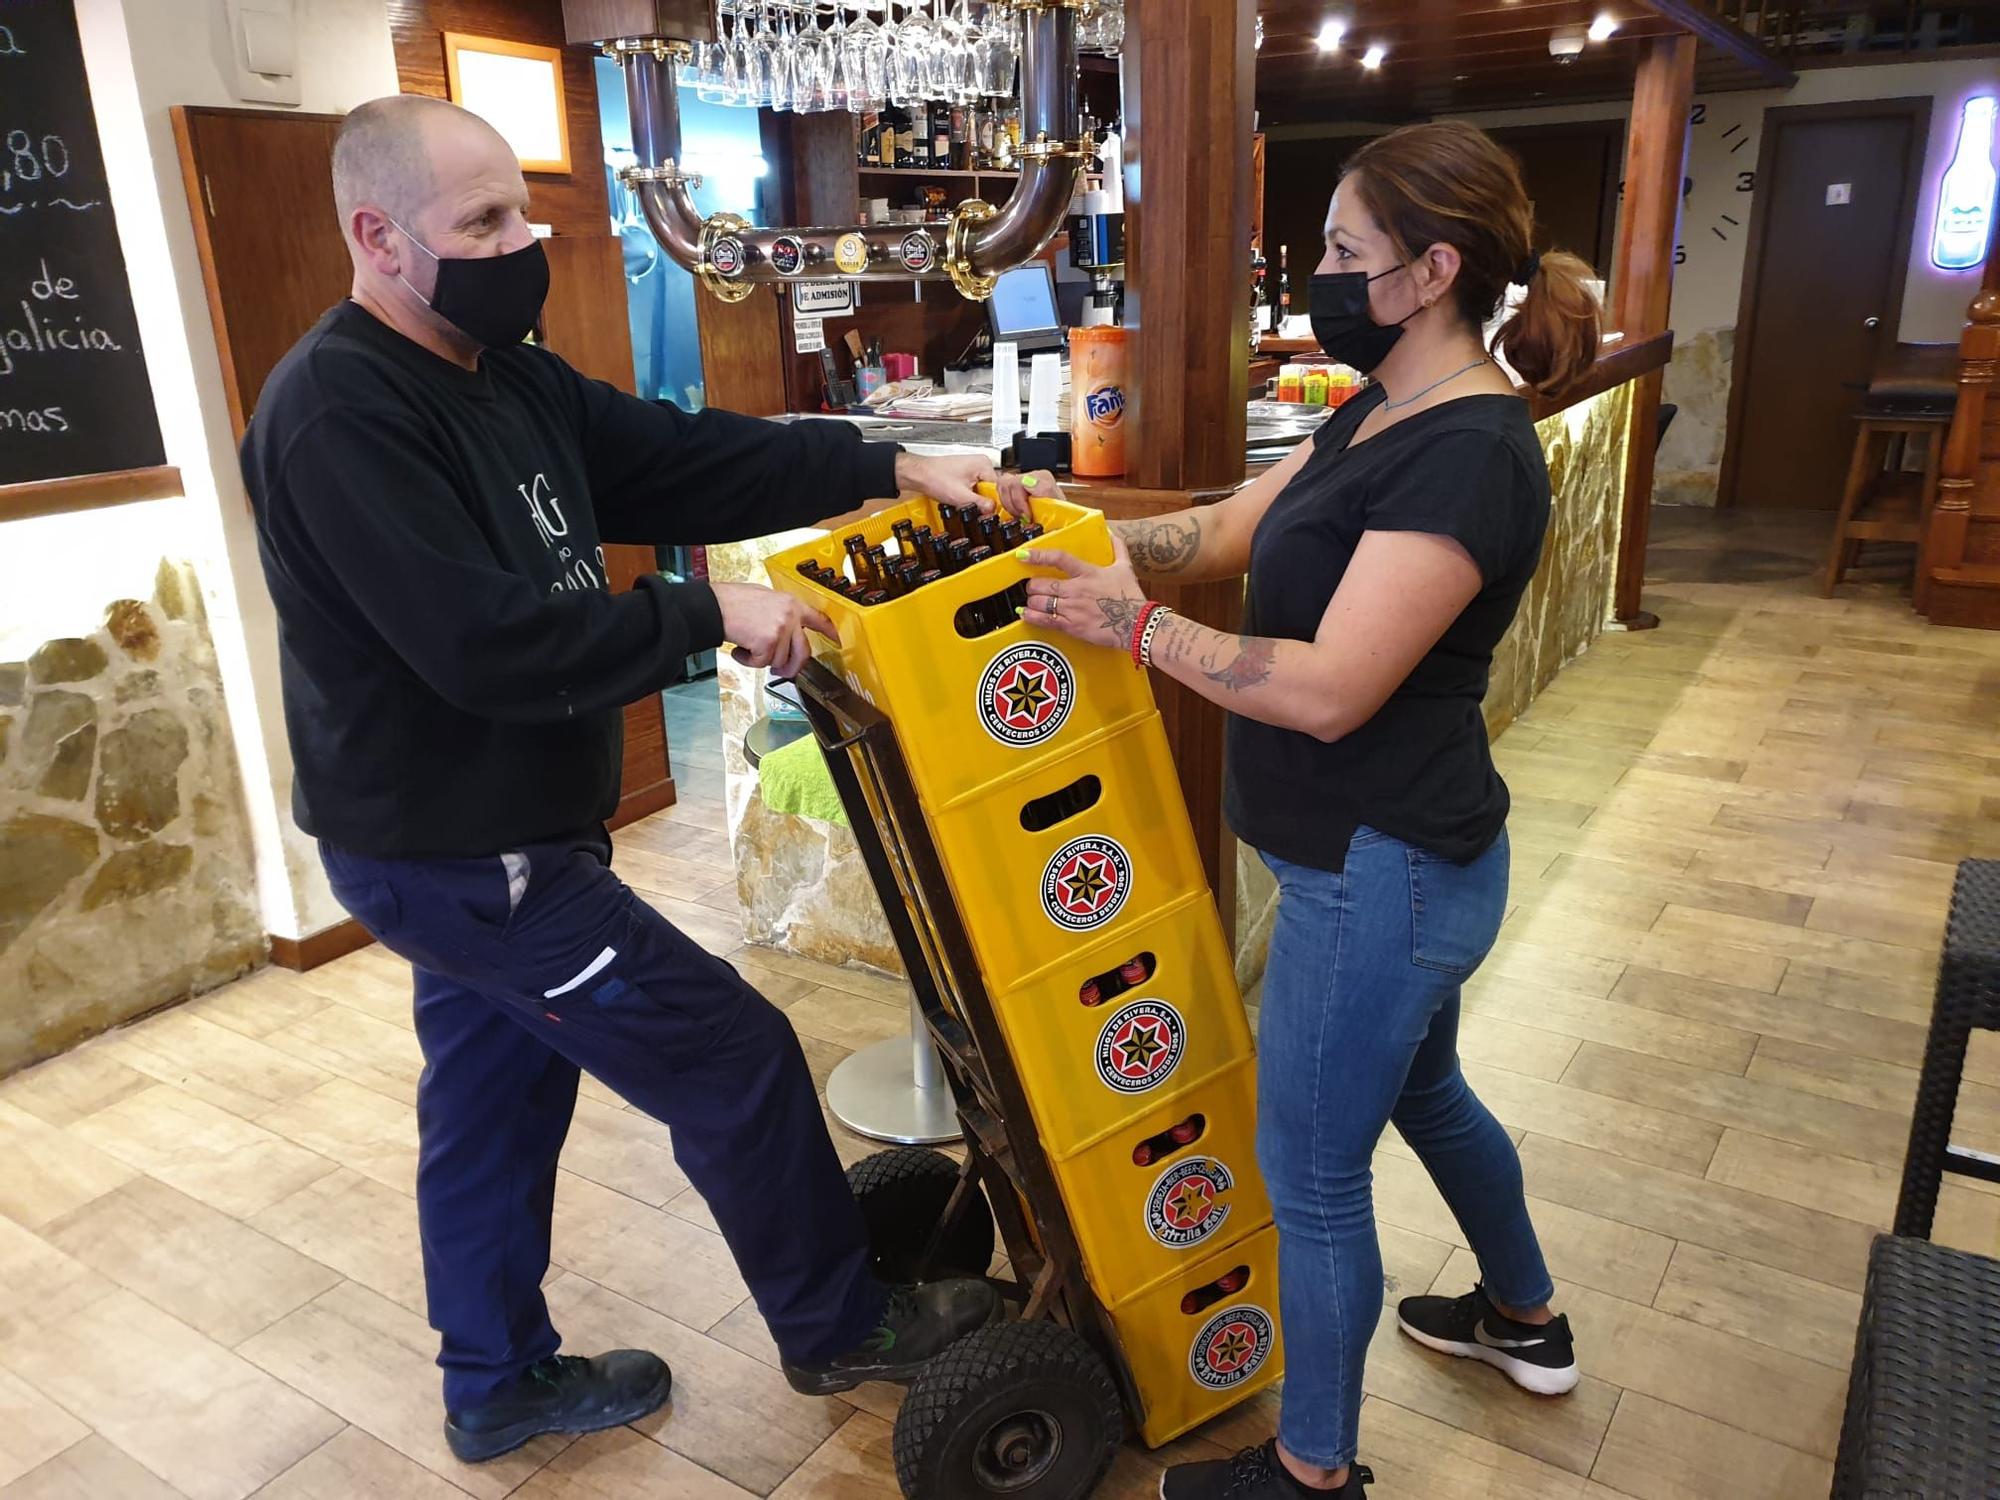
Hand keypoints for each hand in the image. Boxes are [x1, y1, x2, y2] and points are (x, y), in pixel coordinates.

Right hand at [712, 582, 834, 679]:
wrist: (714, 606)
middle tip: (782, 670)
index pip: (818, 619)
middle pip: (803, 652)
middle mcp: (790, 616)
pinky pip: (762, 663)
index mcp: (791, 604)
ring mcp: (780, 629)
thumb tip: (786, 633)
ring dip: (761, 659)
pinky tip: (740, 649)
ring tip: (748, 645)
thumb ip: (781, 614)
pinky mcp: (767, 642)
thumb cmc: (733, 602)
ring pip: (779, 660)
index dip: (829, 632)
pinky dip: (748, 661)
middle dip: (792, 666)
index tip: (837, 641)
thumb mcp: (765, 599)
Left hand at [894, 453, 1046, 519]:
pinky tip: (960, 497)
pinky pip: (975, 489)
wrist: (918, 474)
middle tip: (971, 507)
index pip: (1000, 488)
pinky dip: (969, 496)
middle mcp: (981, 464)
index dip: (995, 503)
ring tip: (962, 500)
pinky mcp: (967, 475)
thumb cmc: (934, 477)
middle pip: (992, 490)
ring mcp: (974, 469)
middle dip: (983, 501)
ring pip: (983, 491)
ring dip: (975, 500)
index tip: (990, 512)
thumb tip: (993, 511)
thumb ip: (980, 504)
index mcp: (984, 464)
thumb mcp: (960, 496)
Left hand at [1019, 531, 1148, 652]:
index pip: (1059, 559)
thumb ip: (1118, 549)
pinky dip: (1032, 616)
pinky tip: (1025, 613)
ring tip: (1030, 600)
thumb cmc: (1131, 596)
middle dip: (1033, 585)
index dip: (1039, 555)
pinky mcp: (1072, 626)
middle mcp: (1077, 590)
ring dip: (1032, 600)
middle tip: (1032, 586)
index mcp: (1088, 573)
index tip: (1023, 554)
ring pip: (1041, 602)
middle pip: (1043, 584)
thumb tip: (1112, 533)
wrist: (1137, 625)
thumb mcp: (1126, 568)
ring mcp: (1073, 609)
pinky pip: (1046, 620)